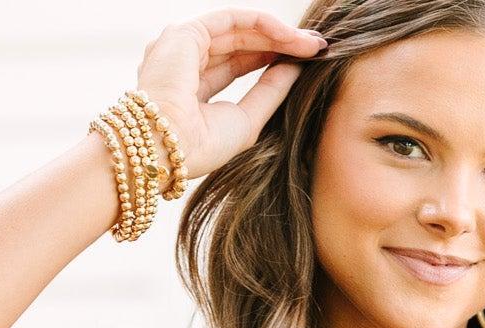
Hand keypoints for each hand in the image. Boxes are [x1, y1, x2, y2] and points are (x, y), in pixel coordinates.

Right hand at [137, 11, 329, 183]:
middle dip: (281, 45)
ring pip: (240, 30)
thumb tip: (296, 69)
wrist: (168, 149)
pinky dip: (263, 25)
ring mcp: (184, 45)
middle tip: (316, 48)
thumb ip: (269, 92)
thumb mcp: (247, 120)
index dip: (272, 60)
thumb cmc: (200, 148)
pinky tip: (289, 36)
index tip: (305, 63)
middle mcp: (184, 61)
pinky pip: (233, 20)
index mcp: (192, 88)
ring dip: (278, 35)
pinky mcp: (187, 34)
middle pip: (242, 44)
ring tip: (311, 44)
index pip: (238, 64)